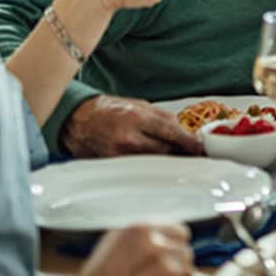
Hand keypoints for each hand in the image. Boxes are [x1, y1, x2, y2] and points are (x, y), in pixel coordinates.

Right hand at [61, 95, 201, 156]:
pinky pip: (138, 170)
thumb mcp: (138, 105)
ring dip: (165, 161)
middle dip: (179, 152)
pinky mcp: (112, 167)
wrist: (76, 120)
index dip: (189, 142)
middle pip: (165, 151)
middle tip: (189, 153)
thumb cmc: (108, 110)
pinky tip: (152, 164)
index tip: (199, 147)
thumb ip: (162, 119)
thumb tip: (185, 133)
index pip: (171, 132)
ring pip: (153, 163)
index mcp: (136, 117)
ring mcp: (119, 156)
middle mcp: (128, 138)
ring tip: (172, 158)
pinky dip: (148, 168)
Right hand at [67, 224, 192, 275]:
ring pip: (188, 273)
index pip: (181, 231)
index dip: (174, 244)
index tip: (168, 254)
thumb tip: (165, 233)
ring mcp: (168, 271)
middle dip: (176, 263)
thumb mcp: (112, 242)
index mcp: (142, 230)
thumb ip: (142, 235)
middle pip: (186, 251)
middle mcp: (158, 247)